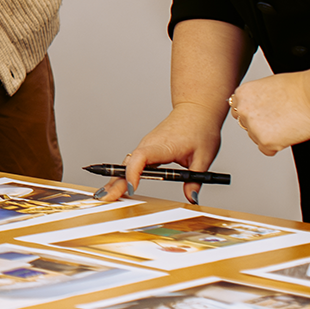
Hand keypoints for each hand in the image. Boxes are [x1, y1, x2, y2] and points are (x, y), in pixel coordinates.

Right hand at [104, 104, 224, 204]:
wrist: (196, 109)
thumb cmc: (200, 129)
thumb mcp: (203, 158)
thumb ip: (195, 180)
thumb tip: (191, 199)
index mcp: (162, 146)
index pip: (141, 159)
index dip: (133, 173)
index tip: (132, 188)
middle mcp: (149, 144)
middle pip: (128, 164)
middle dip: (115, 181)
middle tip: (105, 197)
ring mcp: (146, 145)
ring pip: (127, 163)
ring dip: (116, 178)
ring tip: (107, 194)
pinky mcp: (147, 147)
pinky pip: (132, 161)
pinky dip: (123, 172)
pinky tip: (118, 183)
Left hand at [230, 73, 309, 154]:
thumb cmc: (302, 89)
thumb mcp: (269, 85)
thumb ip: (256, 98)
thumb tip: (256, 107)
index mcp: (242, 94)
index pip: (239, 111)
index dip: (255, 113)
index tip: (267, 113)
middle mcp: (243, 110)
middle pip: (246, 125)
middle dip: (261, 125)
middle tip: (280, 119)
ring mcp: (252, 126)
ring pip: (256, 138)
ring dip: (269, 135)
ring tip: (288, 123)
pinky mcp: (265, 141)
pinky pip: (267, 150)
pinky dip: (278, 146)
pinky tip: (289, 134)